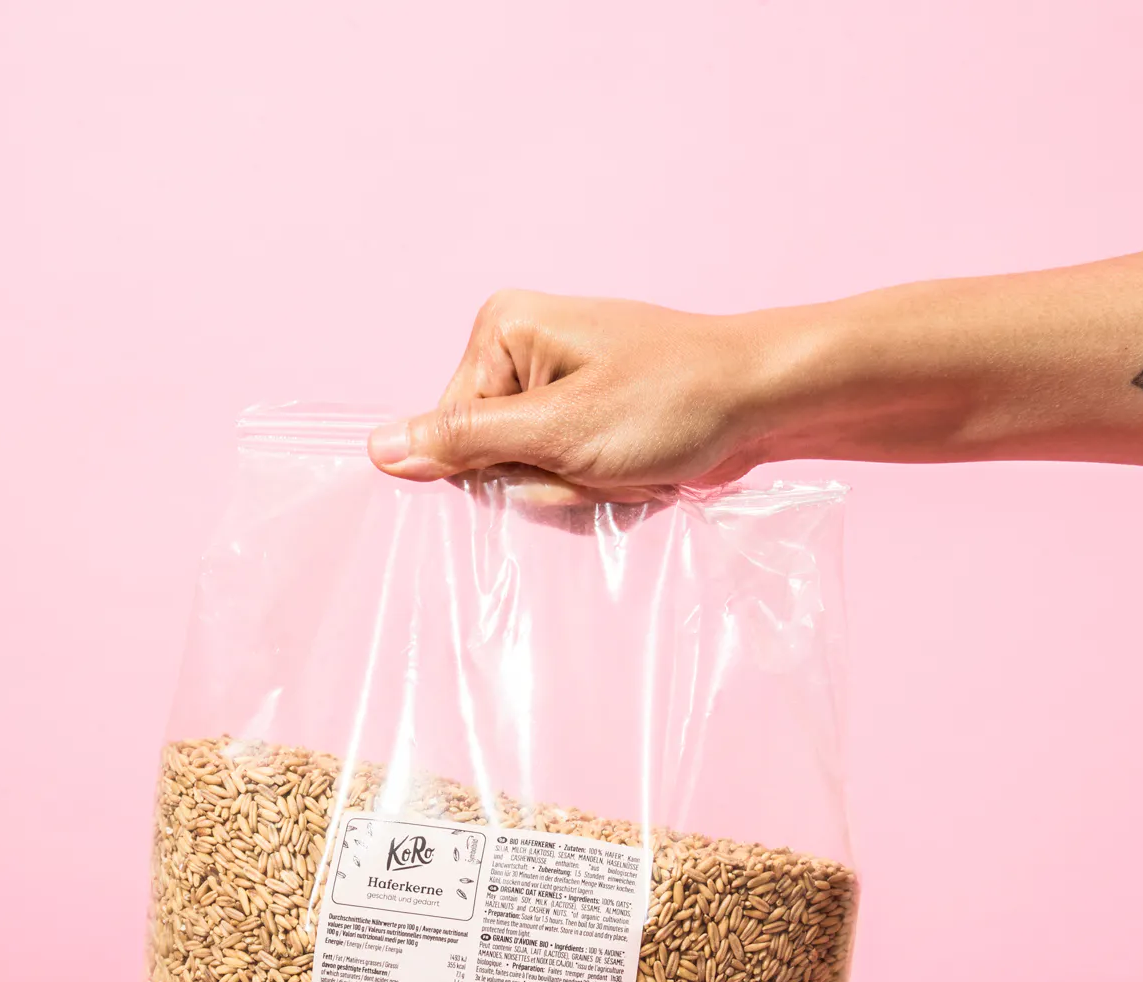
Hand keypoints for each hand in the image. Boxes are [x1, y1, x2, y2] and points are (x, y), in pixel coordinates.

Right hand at [367, 290, 778, 498]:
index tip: (549, 461)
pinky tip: (631, 471)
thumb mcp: (558, 431)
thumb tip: (380, 448)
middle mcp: (522, 349)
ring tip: (622, 465)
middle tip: (595, 464)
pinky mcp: (586, 416)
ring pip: (528, 476)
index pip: (449, 431)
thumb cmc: (670, 401)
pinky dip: (594, 488)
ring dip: (573, 490)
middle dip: (542, 481)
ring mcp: (556, 386)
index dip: (495, 468)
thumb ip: (465, 442)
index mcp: (502, 330)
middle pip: (488, 458)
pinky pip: (562, 475)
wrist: (763, 402)